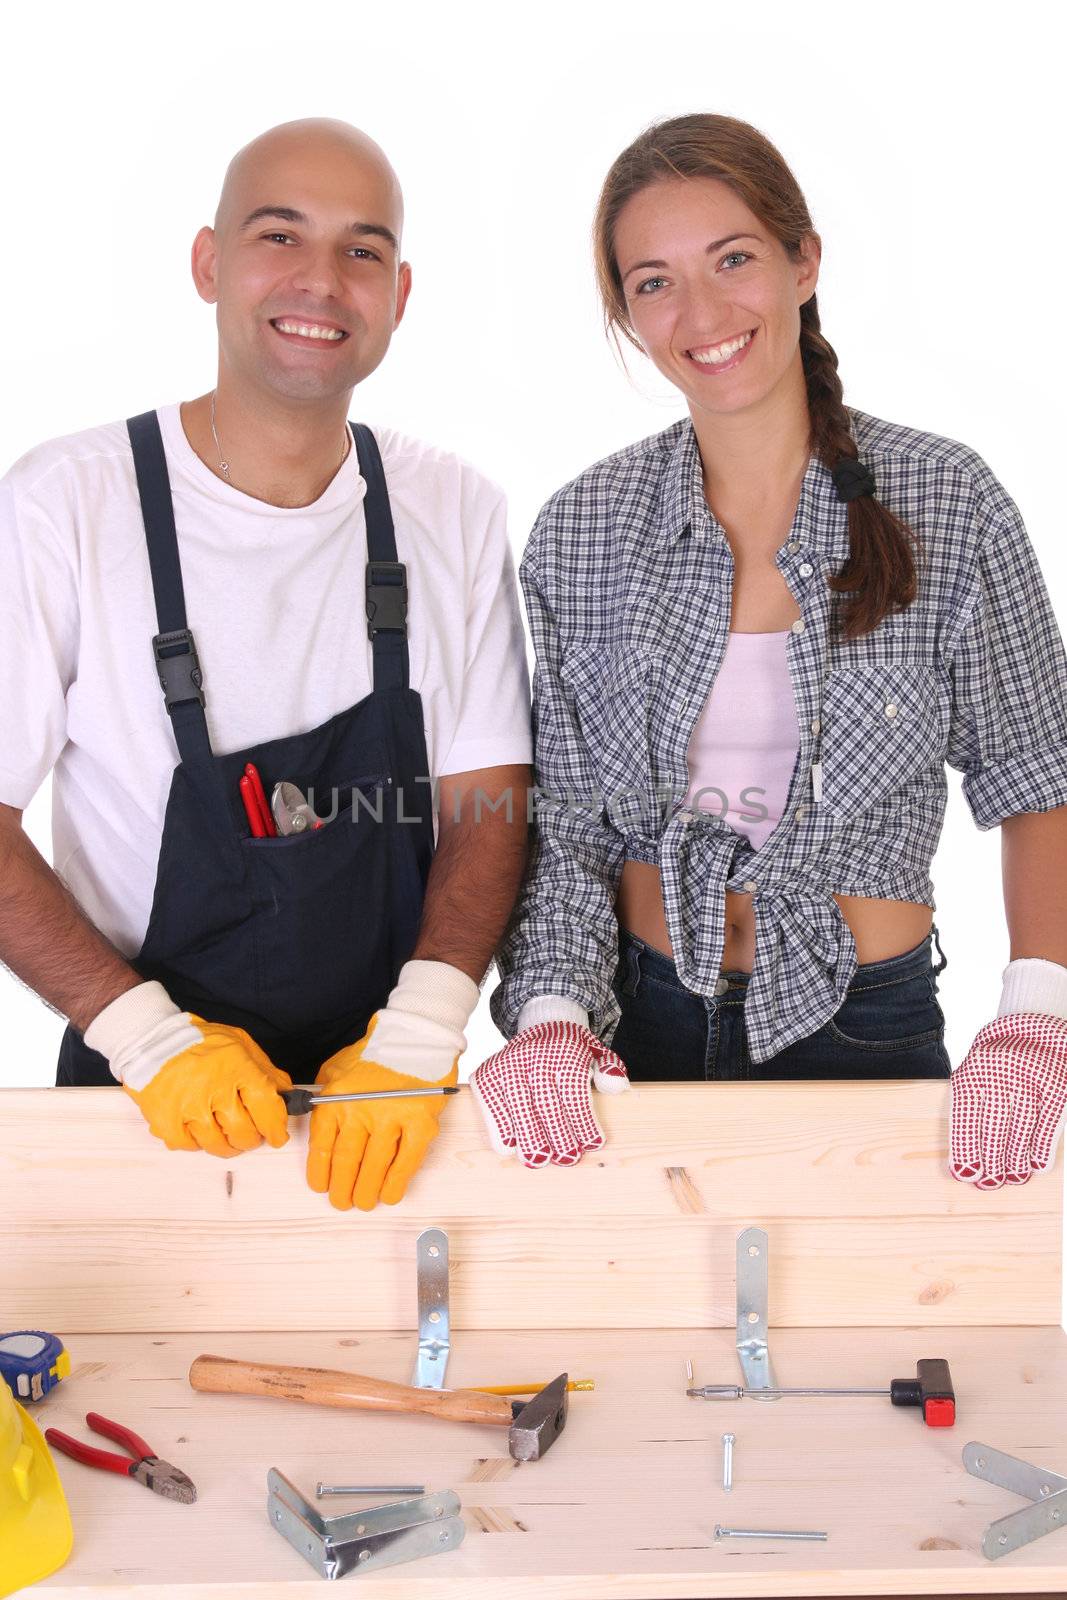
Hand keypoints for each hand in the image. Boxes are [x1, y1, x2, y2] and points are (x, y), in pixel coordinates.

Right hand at [84, 980, 290, 1156]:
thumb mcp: (240, 1044)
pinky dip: (196, 1142)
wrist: (151, 1039)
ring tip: (225, 1132)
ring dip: (226, 1144)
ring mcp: (188, 1106)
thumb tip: (286, 1095)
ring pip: (218, 1145)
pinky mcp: (165, 1120)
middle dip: (252, 1139)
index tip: (277, 1135)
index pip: (267, 1109)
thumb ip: (266, 1070)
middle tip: (250, 1134)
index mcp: (237, 1066)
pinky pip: (189, 1146)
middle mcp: (214, 1088)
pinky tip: (198, 1128)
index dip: (276, 1128)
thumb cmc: (198, 1041)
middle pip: (244, 1133)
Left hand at [305, 961, 475, 1210]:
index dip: (320, 1173)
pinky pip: (407, 1161)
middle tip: (343, 1202)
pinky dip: (397, 1182)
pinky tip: (390, 1194)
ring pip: (375, 1166)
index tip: (321, 1187)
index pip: (323, 1147)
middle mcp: (360, 1110)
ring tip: (365, 1202)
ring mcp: (392, 1118)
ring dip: (368, 1190)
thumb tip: (309, 1123)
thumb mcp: (334, 1070)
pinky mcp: (420, 1123)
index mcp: (336, 1100)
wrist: (415, 1036)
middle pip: (347, 1161)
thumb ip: (321, 1098)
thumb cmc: (374, 1054)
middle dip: (343, 1188)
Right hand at [470, 1020, 628, 1167]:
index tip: (592, 1144)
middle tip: (567, 1158)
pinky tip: (509, 1146)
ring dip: (529, 1136)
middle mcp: (535, 1057)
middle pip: (546, 1103)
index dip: (582, 1121)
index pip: (574, 1092)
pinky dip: (499, 1125)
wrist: (541, 1025)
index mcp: (566, 1052)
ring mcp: (509, 1065)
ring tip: (539, 1160)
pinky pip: (492, 1103)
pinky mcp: (488, 1074)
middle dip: (558, 1135)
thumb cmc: (570, 1050)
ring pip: (519, 1106)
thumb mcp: (596, 1051)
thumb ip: (610, 1068)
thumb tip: (615, 1085)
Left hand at [949, 1011, 1066, 1188]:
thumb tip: (967, 1154)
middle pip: (994, 1124)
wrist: (1034, 1023)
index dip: (966, 1148)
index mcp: (972, 1070)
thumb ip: (973, 1106)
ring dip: (1017, 1157)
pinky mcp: (1056, 1082)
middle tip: (990, 1184)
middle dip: (992, 1159)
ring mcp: (1029, 1076)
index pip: (966, 1115)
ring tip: (1013, 1178)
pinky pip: (1048, 1119)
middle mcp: (999, 1071)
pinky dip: (1042, 1145)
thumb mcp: (976, 1072)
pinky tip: (1036, 1165)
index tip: (966, 1174)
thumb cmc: (998, 1059)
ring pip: (1022, 1124)